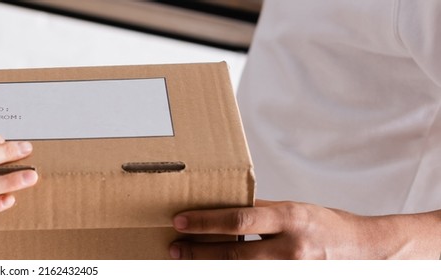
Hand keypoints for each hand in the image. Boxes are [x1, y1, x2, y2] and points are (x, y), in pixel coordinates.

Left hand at [168, 200, 440, 258]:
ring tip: (186, 260)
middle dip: (198, 250)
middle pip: (234, 251)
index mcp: (290, 217)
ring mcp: (292, 268)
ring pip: (240, 270)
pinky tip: (215, 269)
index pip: (238, 219)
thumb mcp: (293, 209)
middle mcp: (291, 246)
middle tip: (174, 247)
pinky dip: (232, 272)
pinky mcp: (291, 279)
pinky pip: (254, 277)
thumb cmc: (326, 225)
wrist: (365, 249)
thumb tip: (222, 210)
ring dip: (209, 265)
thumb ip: (260, 212)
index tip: (180, 221)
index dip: (205, 222)